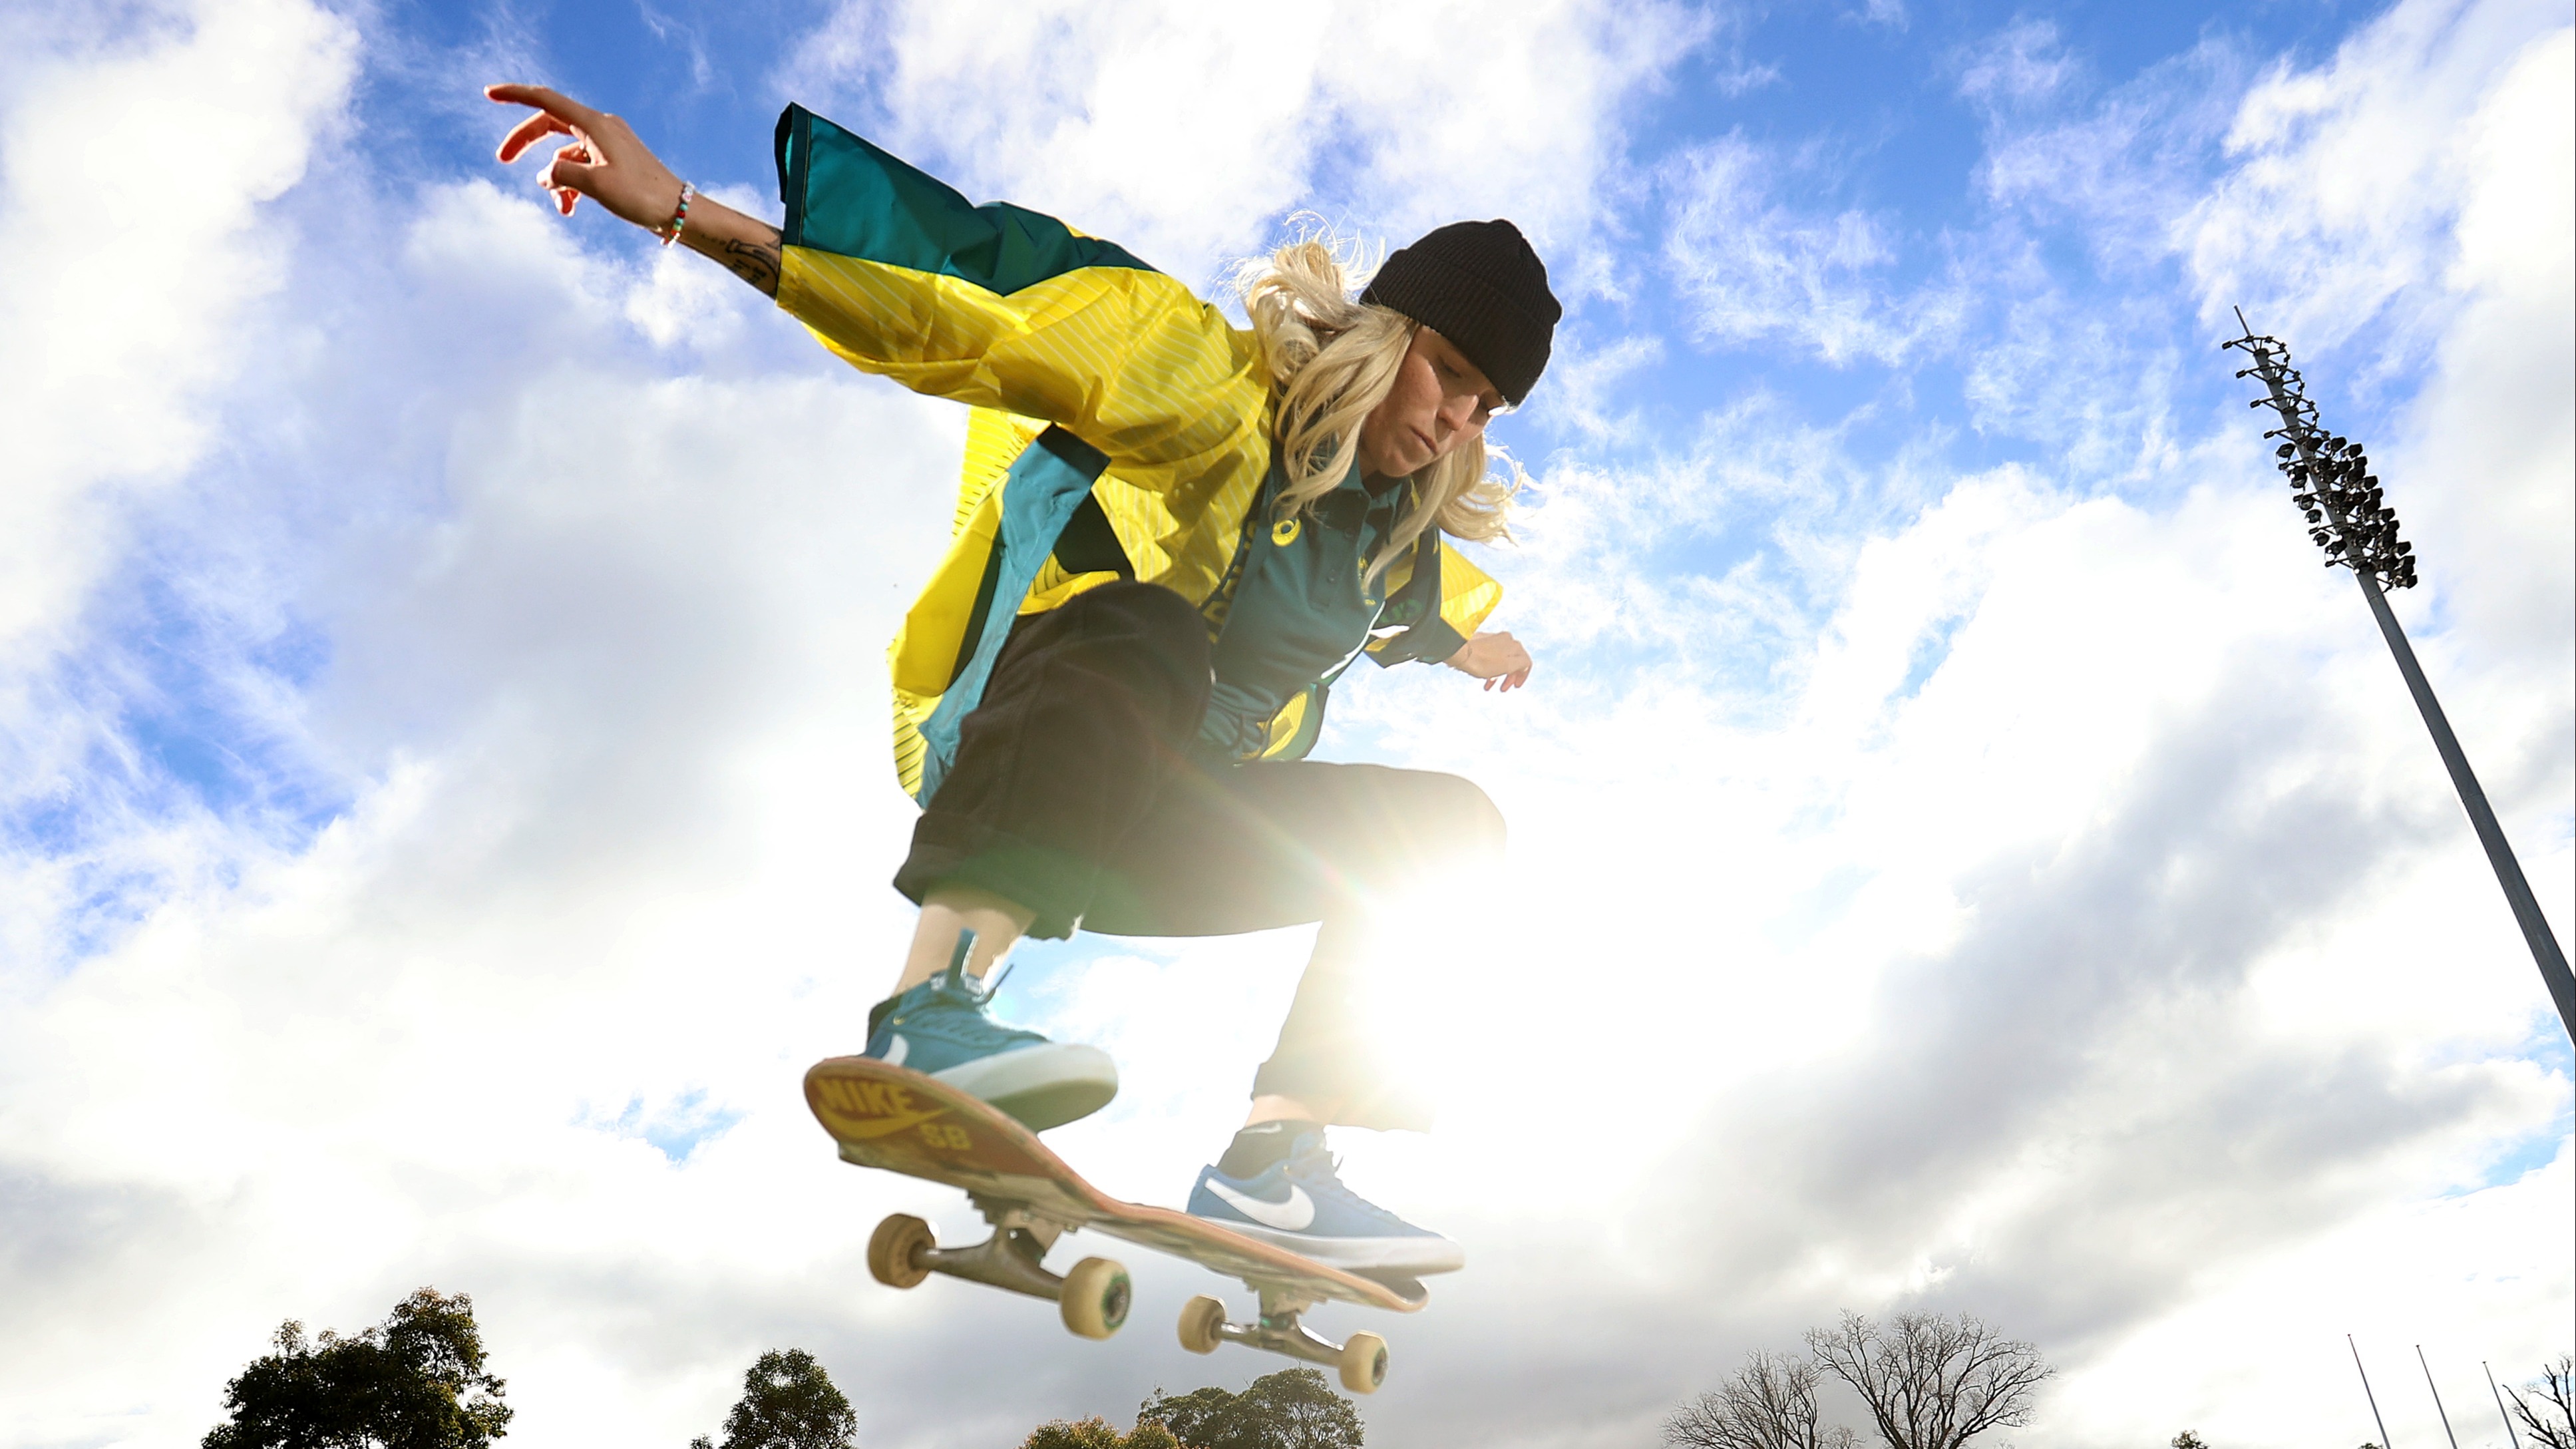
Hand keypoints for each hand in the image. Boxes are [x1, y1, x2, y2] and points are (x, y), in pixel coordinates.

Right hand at [487, 83, 684, 228]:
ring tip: (562, 207)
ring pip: (565, 154)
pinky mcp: (614, 163)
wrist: (680, 212)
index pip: (546, 101)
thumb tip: (546, 174)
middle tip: (502, 160)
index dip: (515, 96)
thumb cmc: (643, 196)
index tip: (489, 94)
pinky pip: (581, 168)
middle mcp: (601, 128)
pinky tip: (570, 208)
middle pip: (550, 124)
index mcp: (595, 125)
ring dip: (555, 180)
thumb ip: (562, 175)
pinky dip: (570, 185)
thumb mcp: (596, 185)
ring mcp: (608, 145)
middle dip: (525, 142)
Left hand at [1445, 630, 1531, 691]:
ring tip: (1490, 685)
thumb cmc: (1482, 661)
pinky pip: (1491, 657)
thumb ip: (1522, 664)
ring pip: (1501, 660)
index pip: (1526, 663)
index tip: (1516, 686)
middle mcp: (1507, 639)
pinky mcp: (1483, 642)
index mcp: (1515, 645)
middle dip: (1509, 677)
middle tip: (1502, 688)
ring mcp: (1494, 639)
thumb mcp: (1508, 666)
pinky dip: (1490, 668)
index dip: (1522, 676)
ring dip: (1498, 674)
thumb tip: (1525, 665)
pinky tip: (1483, 675)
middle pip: (1514, 661)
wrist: (1461, 652)